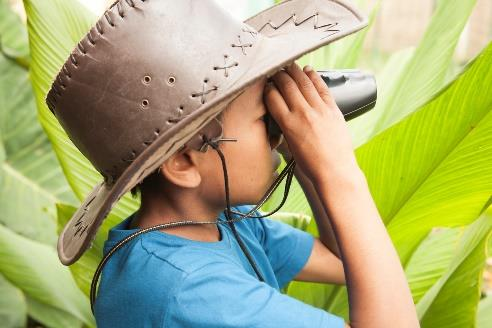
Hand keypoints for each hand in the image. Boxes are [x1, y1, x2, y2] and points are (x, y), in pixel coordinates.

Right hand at [264, 62, 360, 181]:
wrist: (335, 172)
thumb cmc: (312, 165)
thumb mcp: (289, 147)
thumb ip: (284, 129)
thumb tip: (279, 117)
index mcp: (288, 125)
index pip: (272, 97)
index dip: (267, 87)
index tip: (265, 84)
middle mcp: (302, 113)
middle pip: (287, 85)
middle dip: (278, 74)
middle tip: (275, 69)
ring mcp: (319, 110)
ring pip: (304, 82)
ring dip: (295, 71)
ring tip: (289, 65)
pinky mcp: (333, 109)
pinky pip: (322, 87)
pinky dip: (314, 77)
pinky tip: (309, 71)